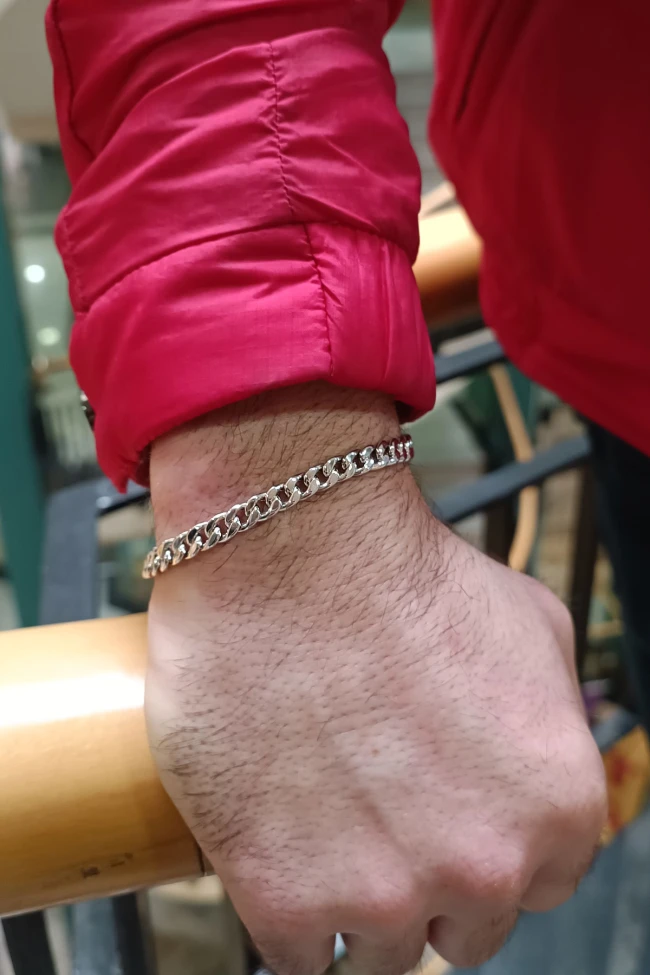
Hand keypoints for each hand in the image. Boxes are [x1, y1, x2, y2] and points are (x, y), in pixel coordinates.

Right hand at [146, 384, 605, 972]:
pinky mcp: (285, 898)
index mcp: (556, 808)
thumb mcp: (532, 623)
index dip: (484, 852)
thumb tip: (536, 745)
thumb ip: (553, 709)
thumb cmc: (401, 574)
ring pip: (379, 950)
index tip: (444, 828)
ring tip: (321, 828)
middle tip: (379, 821)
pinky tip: (278, 852)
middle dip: (427, 882)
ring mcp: (383, 892)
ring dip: (354, 902)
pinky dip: (287, 915)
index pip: (536, 885)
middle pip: (461, 927)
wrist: (291, 548)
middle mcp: (485, 867)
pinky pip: (296, 956)